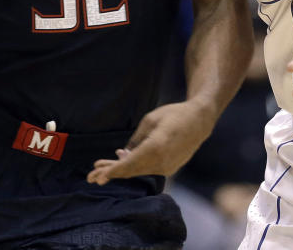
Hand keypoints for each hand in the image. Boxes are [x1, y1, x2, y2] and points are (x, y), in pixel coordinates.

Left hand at [86, 102, 213, 184]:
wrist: (200, 120)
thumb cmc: (173, 115)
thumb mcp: (150, 121)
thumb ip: (135, 140)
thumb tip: (122, 155)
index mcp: (155, 148)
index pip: (128, 165)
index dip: (111, 171)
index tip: (97, 175)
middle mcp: (161, 162)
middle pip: (131, 172)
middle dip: (110, 174)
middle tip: (92, 177)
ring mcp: (167, 167)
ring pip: (138, 172)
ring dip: (120, 171)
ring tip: (102, 169)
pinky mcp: (170, 168)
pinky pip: (147, 170)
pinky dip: (134, 168)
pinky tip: (122, 162)